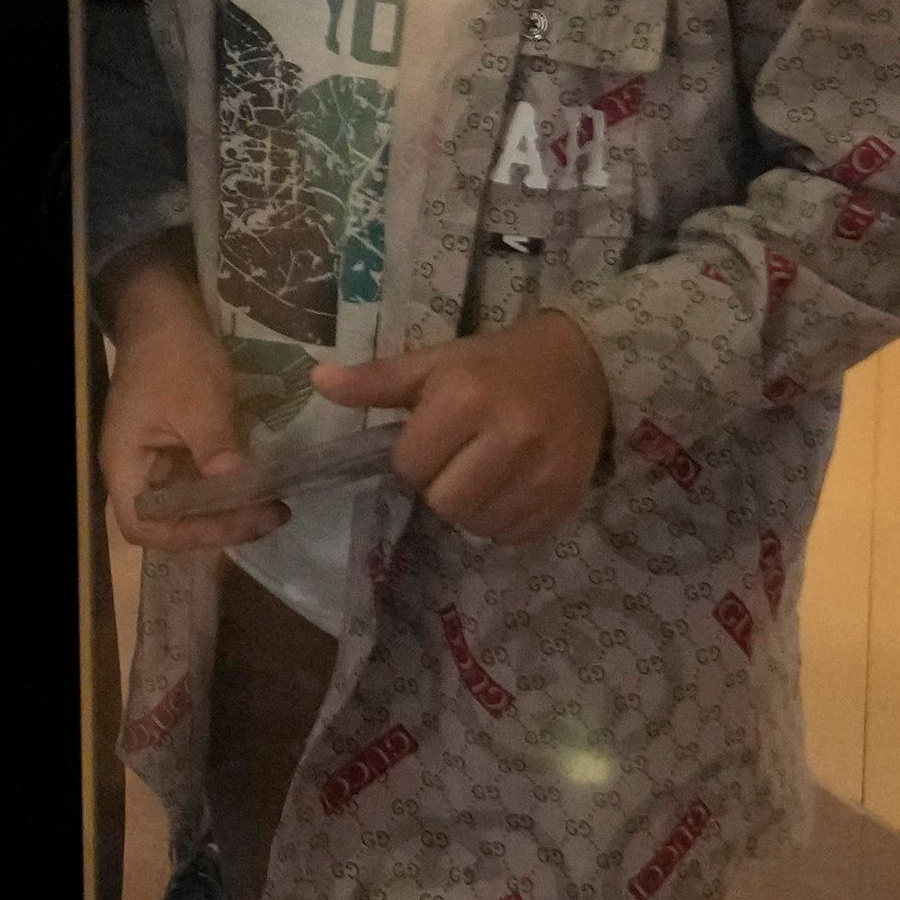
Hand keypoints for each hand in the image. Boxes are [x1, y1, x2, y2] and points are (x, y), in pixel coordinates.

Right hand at [99, 239, 284, 554]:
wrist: (166, 310)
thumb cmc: (172, 353)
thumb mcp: (197, 399)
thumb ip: (215, 448)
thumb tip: (241, 490)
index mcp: (125, 463)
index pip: (143, 526)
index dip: (188, 534)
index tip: (237, 522)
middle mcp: (137, 472)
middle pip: (170, 523)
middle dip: (219, 526)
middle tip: (271, 514)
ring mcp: (158, 461)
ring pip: (189, 507)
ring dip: (230, 511)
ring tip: (274, 504)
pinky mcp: (179, 449)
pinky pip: (202, 482)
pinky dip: (231, 488)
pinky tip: (263, 483)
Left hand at [314, 311, 610, 545]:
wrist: (582, 364)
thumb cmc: (496, 365)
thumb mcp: (436, 363)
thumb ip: (377, 380)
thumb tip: (316, 380)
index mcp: (467, 399)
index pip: (410, 466)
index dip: (416, 455)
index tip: (437, 434)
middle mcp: (510, 437)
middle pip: (444, 504)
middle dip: (444, 485)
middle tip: (462, 457)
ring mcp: (545, 472)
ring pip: (478, 525)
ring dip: (474, 507)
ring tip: (488, 472)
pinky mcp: (567, 498)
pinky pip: (515, 536)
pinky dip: (506, 520)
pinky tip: (514, 486)